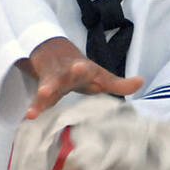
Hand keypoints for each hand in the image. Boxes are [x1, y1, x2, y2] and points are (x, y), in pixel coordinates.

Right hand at [20, 37, 143, 119]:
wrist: (51, 52)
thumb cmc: (80, 70)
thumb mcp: (99, 75)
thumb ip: (119, 83)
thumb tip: (141, 82)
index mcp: (81, 69)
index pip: (83, 69)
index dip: (83, 69)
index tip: (81, 66)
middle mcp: (65, 73)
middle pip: (64, 74)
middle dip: (65, 76)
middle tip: (66, 76)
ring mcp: (50, 81)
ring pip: (46, 87)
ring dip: (43, 96)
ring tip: (39, 103)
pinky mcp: (40, 91)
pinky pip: (37, 101)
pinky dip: (34, 109)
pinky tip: (28, 118)